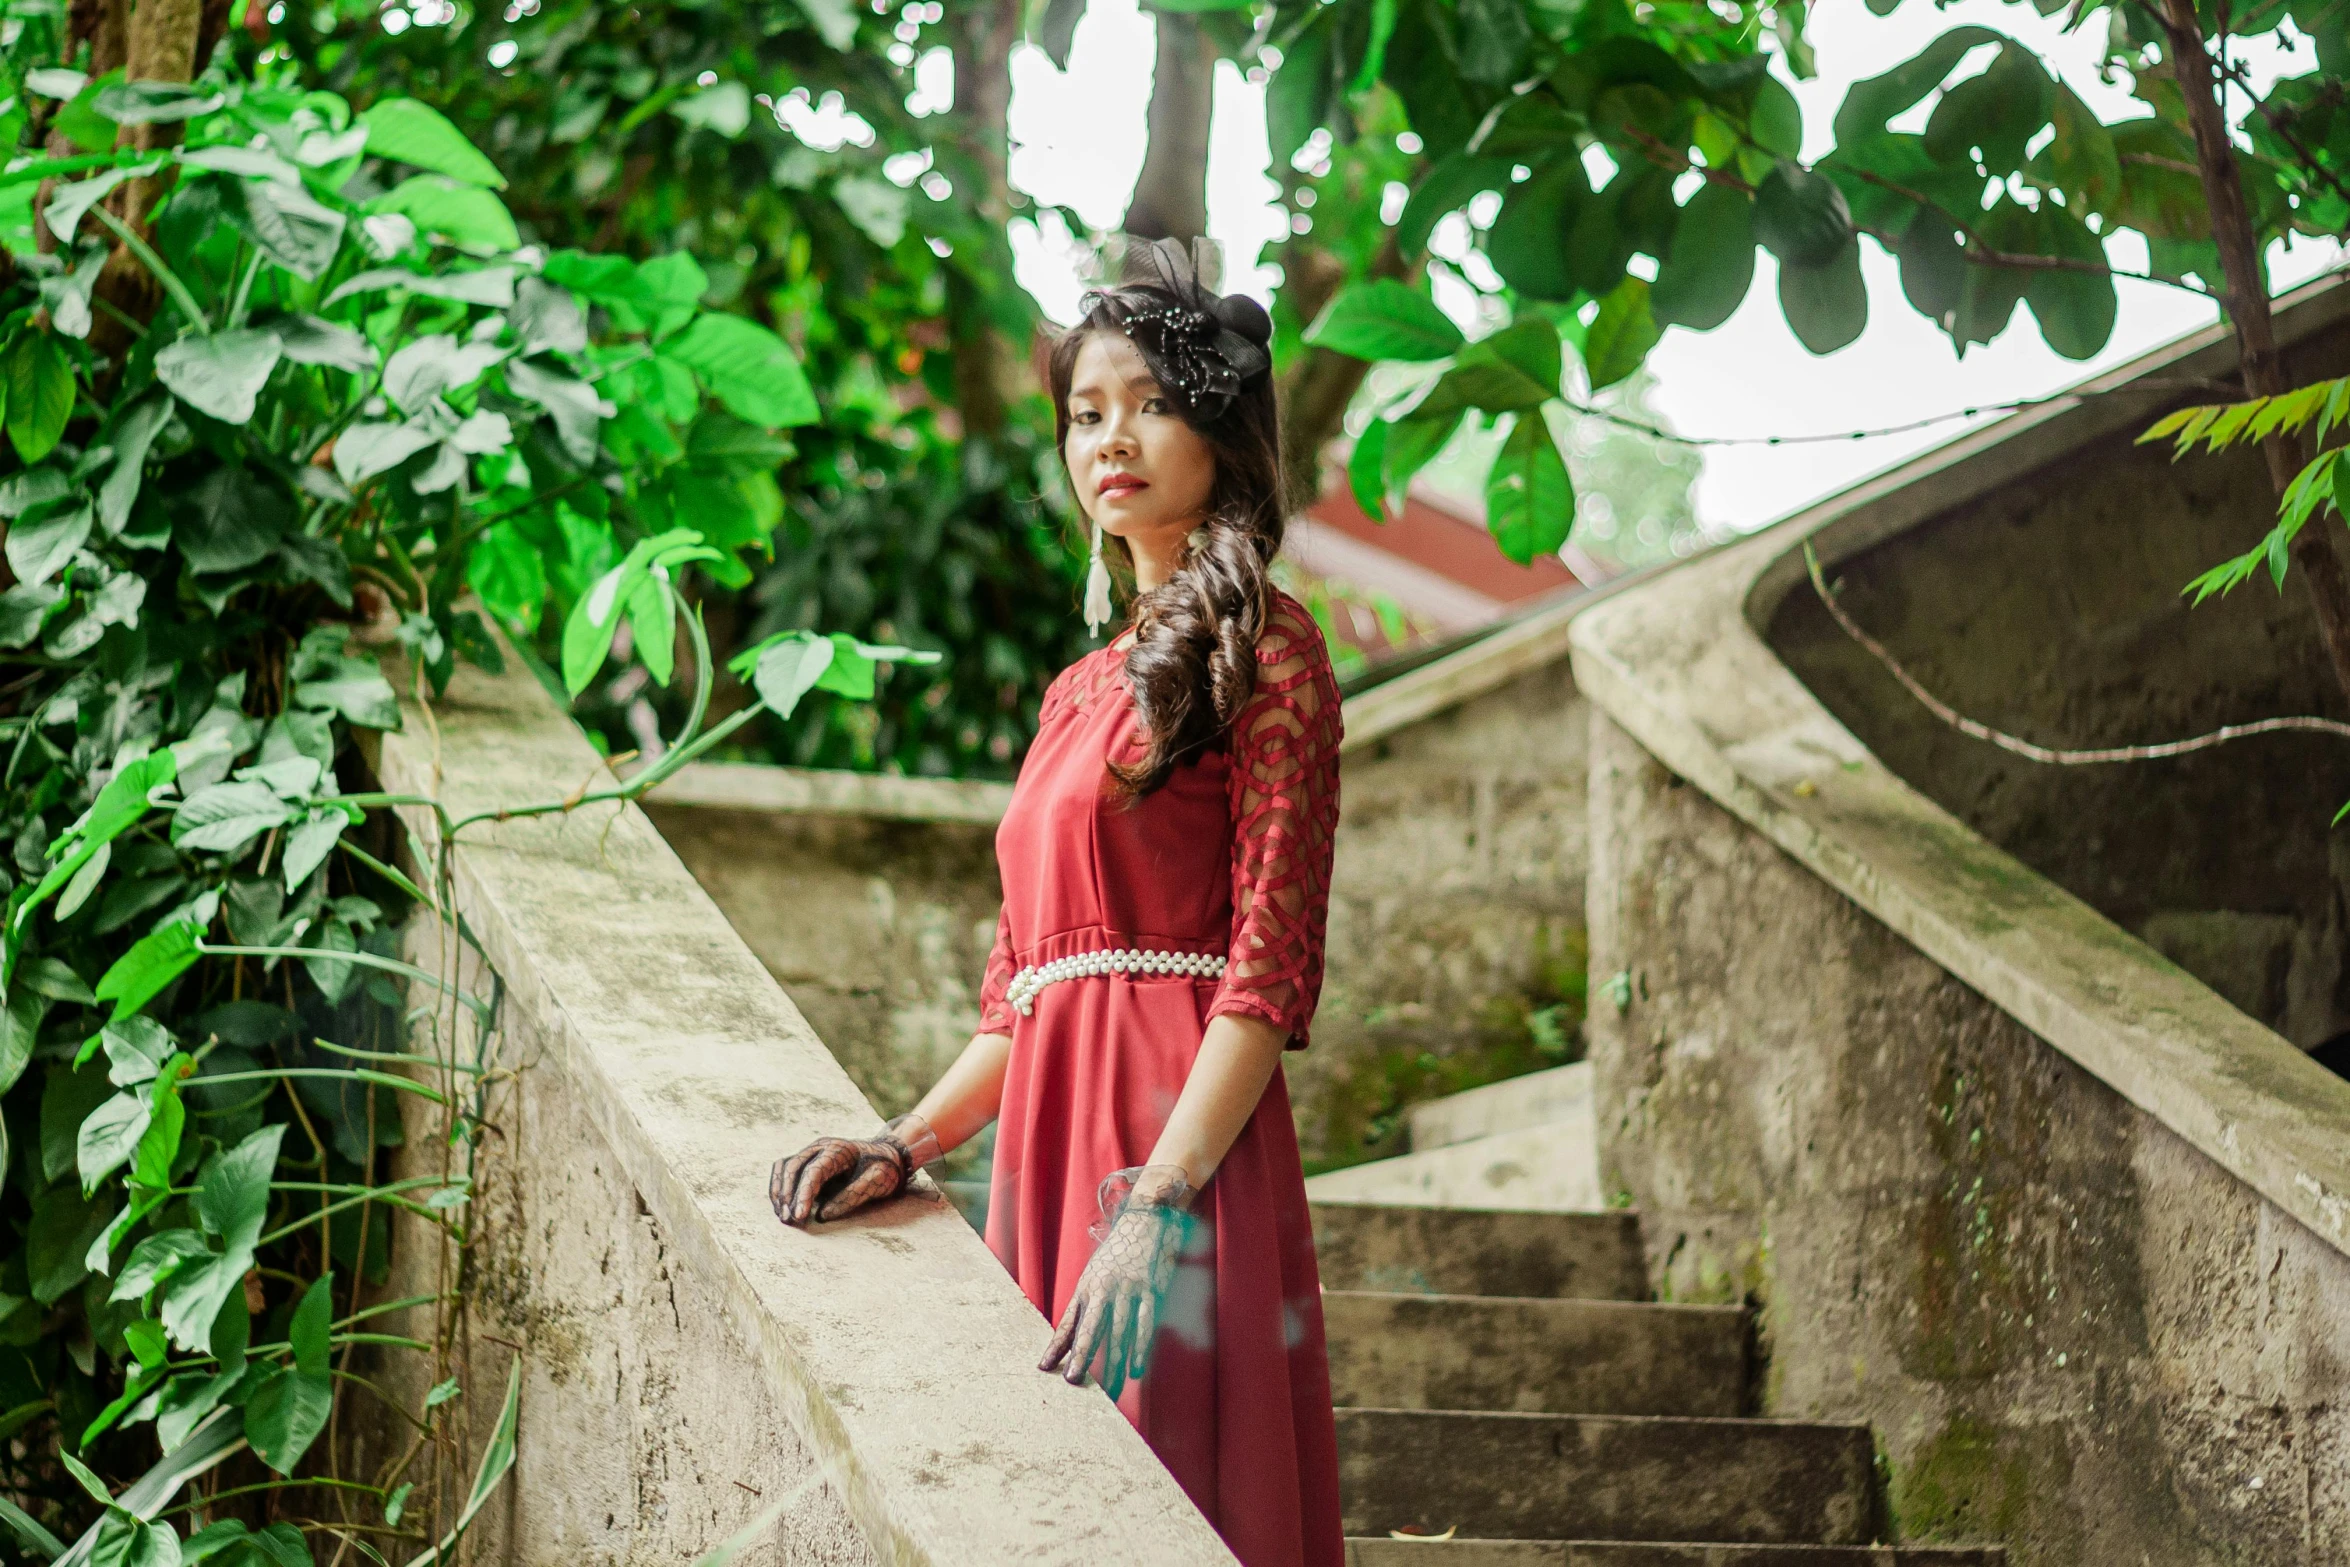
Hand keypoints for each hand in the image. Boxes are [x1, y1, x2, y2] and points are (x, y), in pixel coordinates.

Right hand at [770, 1133, 909, 1225]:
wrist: (887, 1155)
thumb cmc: (884, 1169)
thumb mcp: (878, 1181)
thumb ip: (852, 1196)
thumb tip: (823, 1215)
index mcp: (840, 1150)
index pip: (815, 1171)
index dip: (804, 1194)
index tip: (800, 1216)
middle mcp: (821, 1147)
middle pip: (794, 1167)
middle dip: (788, 1195)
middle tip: (788, 1220)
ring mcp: (812, 1151)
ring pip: (784, 1167)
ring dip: (780, 1191)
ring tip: (782, 1216)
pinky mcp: (807, 1160)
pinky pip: (784, 1169)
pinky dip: (779, 1186)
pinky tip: (781, 1206)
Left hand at [1038, 1165, 1192, 1400]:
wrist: (1145, 1222)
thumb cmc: (1116, 1255)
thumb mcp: (1093, 1277)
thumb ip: (1082, 1309)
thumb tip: (1066, 1340)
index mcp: (1086, 1287)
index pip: (1068, 1322)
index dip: (1057, 1346)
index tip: (1045, 1368)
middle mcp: (1104, 1289)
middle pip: (1091, 1329)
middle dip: (1082, 1356)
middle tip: (1074, 1382)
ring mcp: (1128, 1290)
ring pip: (1119, 1332)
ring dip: (1114, 1363)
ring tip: (1111, 1389)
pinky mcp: (1151, 1291)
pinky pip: (1145, 1324)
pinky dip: (1140, 1348)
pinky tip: (1137, 1369)